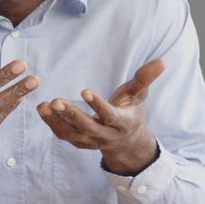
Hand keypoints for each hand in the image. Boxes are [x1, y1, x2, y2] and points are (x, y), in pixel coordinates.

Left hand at [36, 59, 165, 175]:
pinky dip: (52, 124)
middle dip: (72, 115)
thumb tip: (162, 61)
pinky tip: (42, 109)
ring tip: (43, 105)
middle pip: (87, 127)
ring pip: (72, 134)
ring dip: (56, 121)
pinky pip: (64, 135)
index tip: (84, 91)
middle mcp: (106, 135)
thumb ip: (145, 78)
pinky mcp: (79, 142)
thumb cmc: (131, 111)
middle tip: (55, 101)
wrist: (126, 141)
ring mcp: (91, 141)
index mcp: (122, 123)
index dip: (98, 105)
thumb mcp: (139, 95)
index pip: (109, 115)